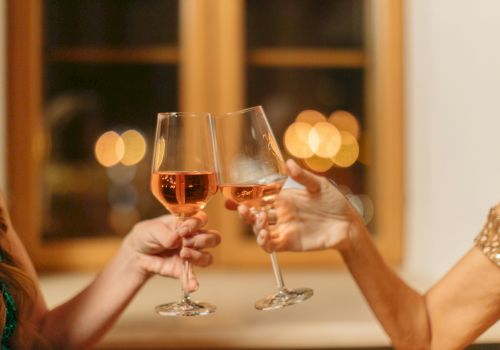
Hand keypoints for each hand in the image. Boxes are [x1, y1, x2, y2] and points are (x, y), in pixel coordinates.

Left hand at [122, 211, 220, 290]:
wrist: (136, 253)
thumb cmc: (147, 235)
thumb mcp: (152, 229)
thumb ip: (165, 234)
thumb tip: (176, 239)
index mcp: (187, 223)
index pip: (202, 220)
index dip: (196, 224)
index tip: (182, 230)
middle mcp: (193, 238)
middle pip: (213, 238)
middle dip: (203, 240)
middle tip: (186, 242)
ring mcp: (190, 255)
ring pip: (207, 257)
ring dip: (198, 256)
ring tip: (182, 255)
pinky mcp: (183, 270)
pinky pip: (192, 277)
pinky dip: (193, 282)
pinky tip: (192, 286)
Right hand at [227, 159, 361, 252]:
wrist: (348, 224)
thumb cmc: (335, 202)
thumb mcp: (319, 185)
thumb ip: (302, 176)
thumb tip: (288, 163)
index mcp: (284, 198)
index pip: (259, 196)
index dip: (244, 196)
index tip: (231, 195)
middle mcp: (281, 214)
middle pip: (255, 214)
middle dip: (244, 212)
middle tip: (241, 209)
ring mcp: (284, 229)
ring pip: (260, 230)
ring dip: (255, 227)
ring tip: (260, 221)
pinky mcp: (289, 243)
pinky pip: (271, 245)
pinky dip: (264, 242)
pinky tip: (264, 236)